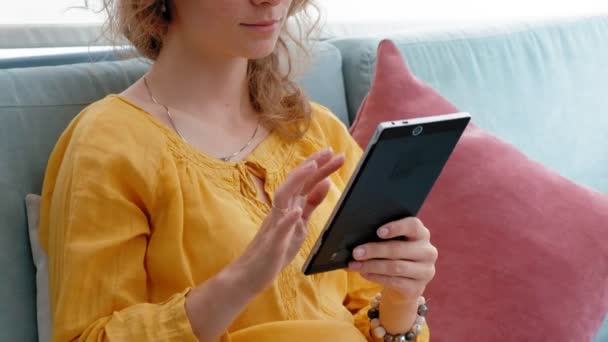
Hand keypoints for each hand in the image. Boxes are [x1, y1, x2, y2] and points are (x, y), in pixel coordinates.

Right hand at [229, 148, 344, 293]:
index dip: (319, 166)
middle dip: (313, 165)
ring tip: (313, 167)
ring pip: (284, 197)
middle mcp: (281, 210)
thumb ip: (311, 204)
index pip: (305, 182)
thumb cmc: (276, 249)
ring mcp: (275, 225)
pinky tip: (296, 212)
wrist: (249, 274)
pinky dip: (288, 220)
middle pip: (296, 182)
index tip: (334, 153)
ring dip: (298, 181)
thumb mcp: (300, 223)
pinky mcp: (272, 244)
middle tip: (331, 151)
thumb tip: (325, 183)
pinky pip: (279, 230)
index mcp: (290, 206)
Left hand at [347, 217, 437, 299]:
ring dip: (371, 265)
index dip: (396, 227)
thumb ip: (382, 237)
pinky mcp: (417, 288)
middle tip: (356, 252)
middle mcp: (427, 252)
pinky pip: (393, 281)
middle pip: (399, 249)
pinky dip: (375, 277)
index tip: (378, 232)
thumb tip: (357, 239)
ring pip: (395, 267)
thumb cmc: (395, 255)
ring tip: (355, 264)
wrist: (407, 283)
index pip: (413, 226)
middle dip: (374, 250)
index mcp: (422, 234)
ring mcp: (425, 271)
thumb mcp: (394, 243)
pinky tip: (364, 273)